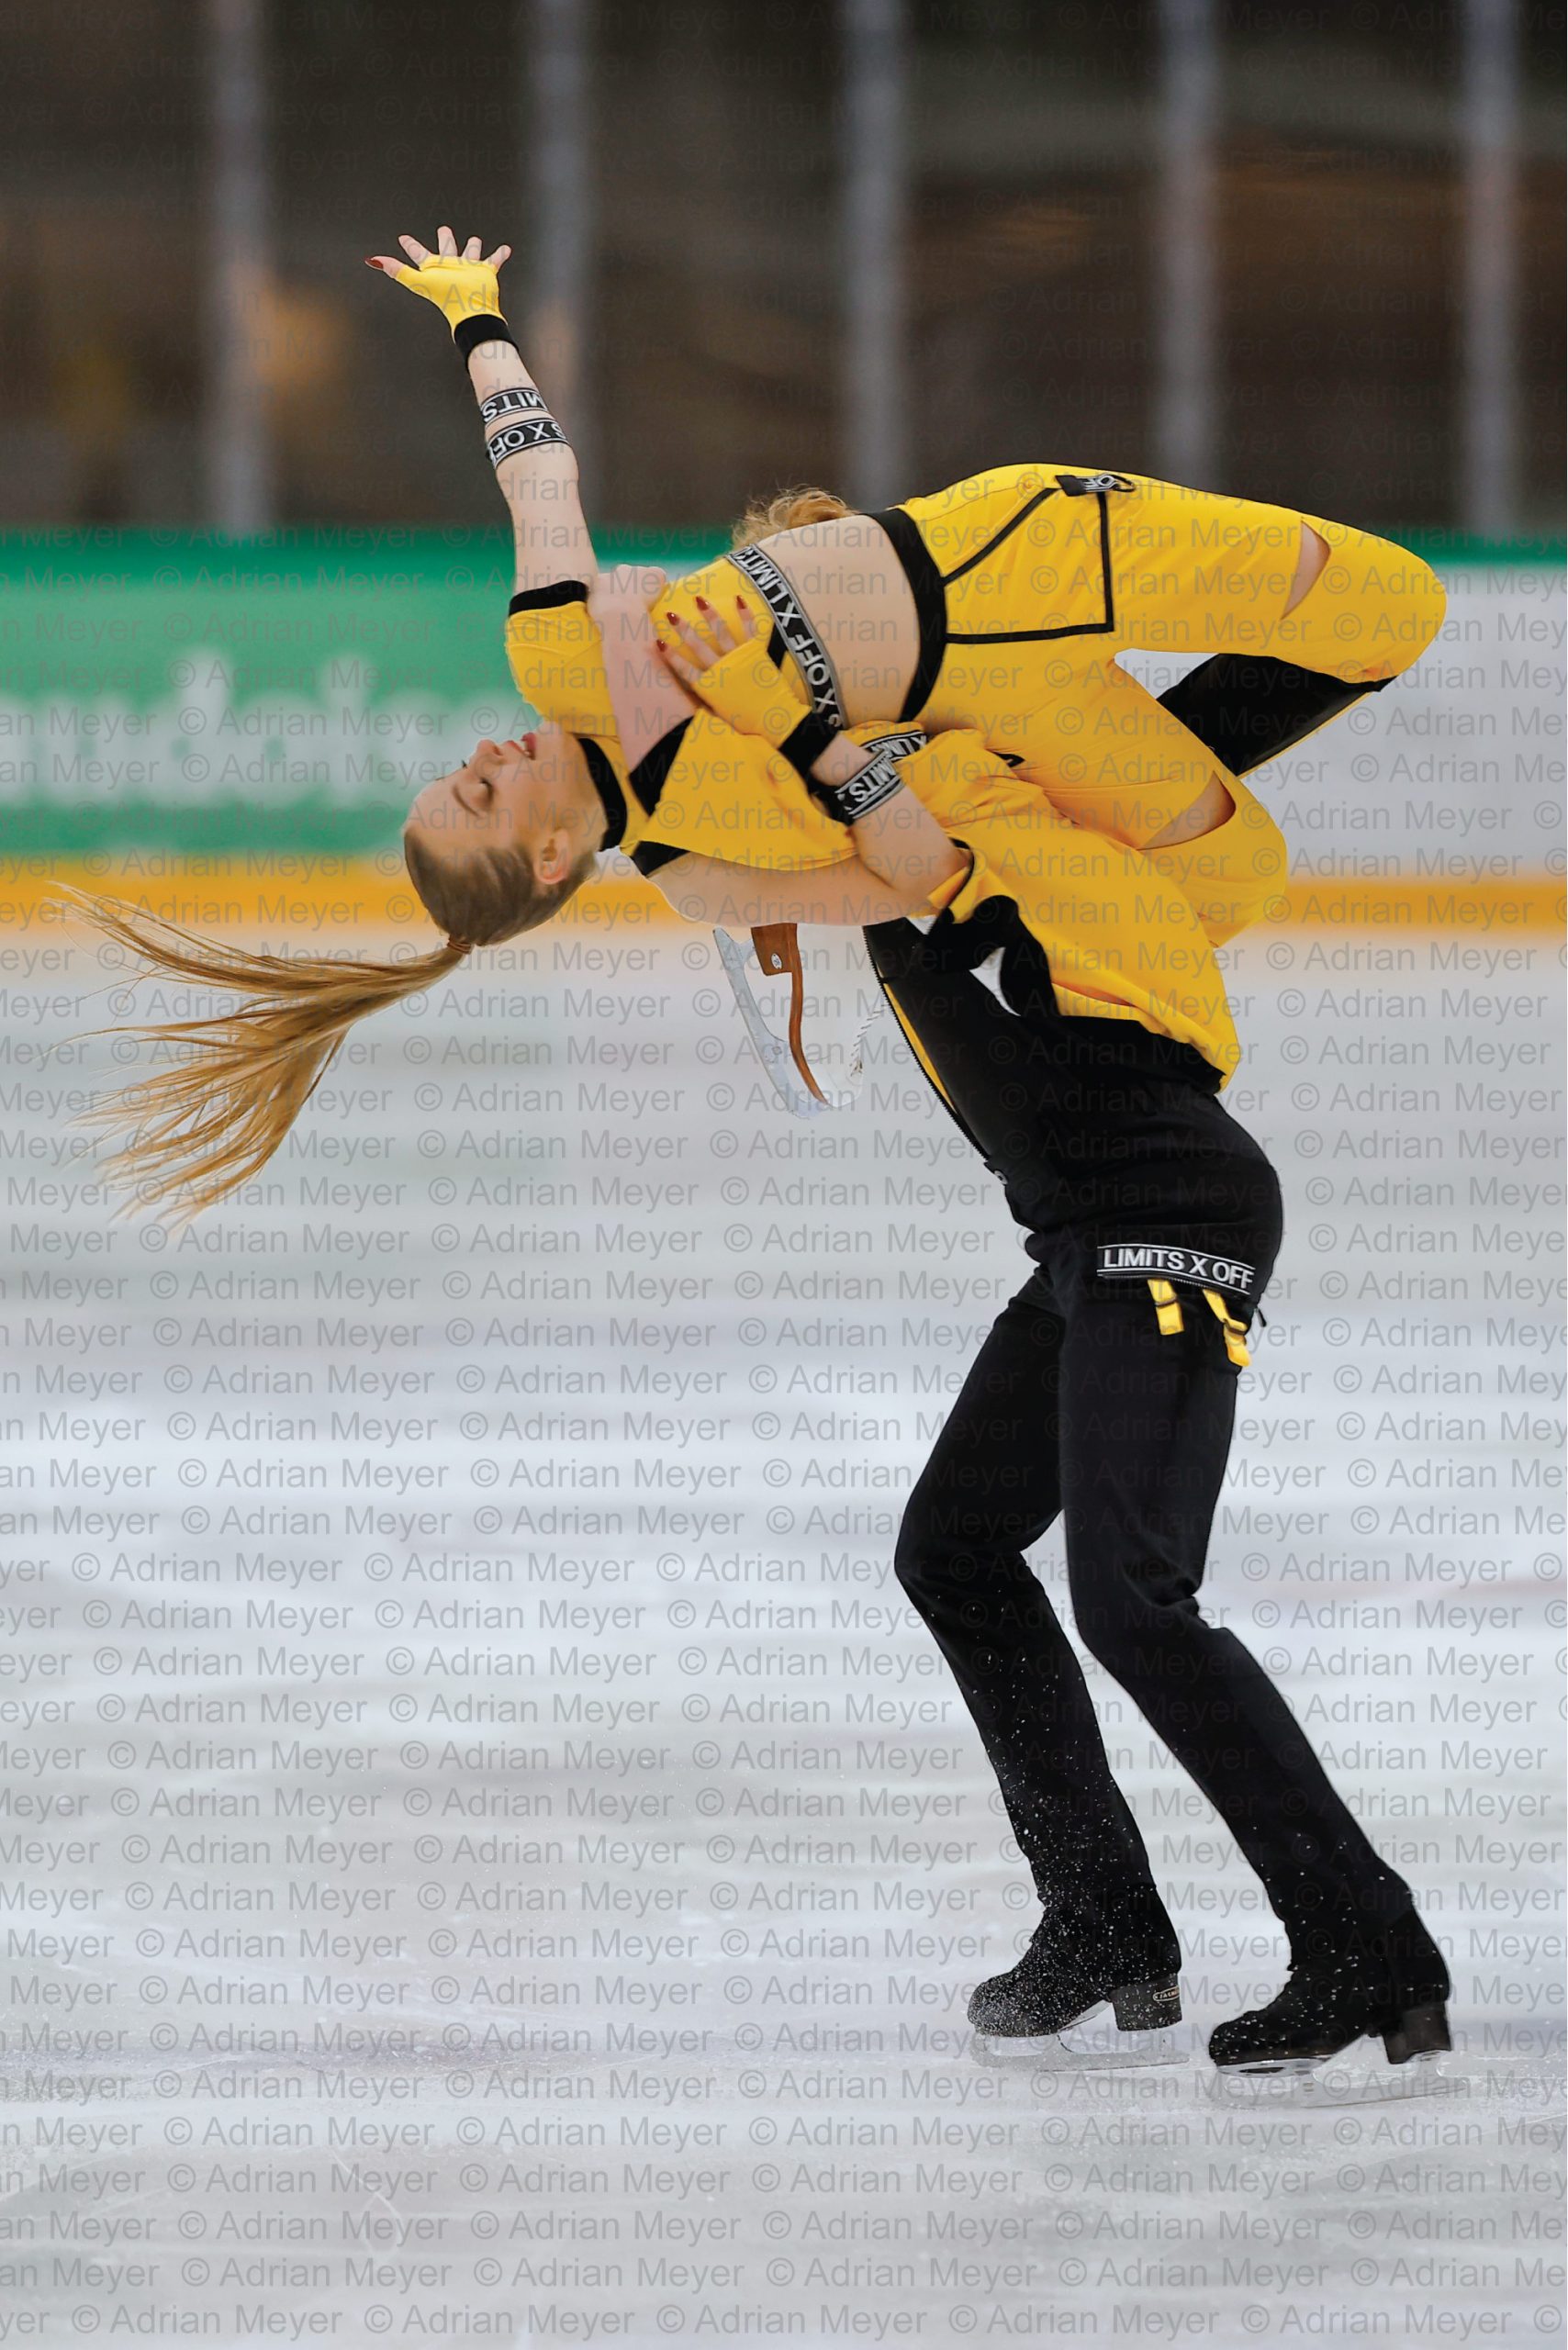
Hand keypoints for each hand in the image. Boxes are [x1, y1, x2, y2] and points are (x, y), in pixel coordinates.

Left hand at [365, 225, 512, 330]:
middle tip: (444, 229)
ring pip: (470, 253)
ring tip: (475, 239)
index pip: (418, 253)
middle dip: (445, 239)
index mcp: (434, 268)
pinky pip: (494, 260)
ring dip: (473, 246)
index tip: (403, 238)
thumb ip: (397, 270)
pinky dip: (500, 254)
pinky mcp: (485, 272)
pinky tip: (506, 248)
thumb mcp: (419, 280)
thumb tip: (372, 260)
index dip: (410, 245)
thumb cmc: (446, 296)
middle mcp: (451, 267)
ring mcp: (468, 269)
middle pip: (446, 249)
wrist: (472, 308)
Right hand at [656, 597, 814, 753]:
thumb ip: (705, 701)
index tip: (657, 642)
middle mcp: (720, 669)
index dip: (670, 656)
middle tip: (671, 615)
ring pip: (720, 632)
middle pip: (697, 646)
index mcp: (708, 686)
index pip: (684, 669)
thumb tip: (692, 698)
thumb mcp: (719, 715)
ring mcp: (738, 658)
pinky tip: (738, 598)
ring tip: (699, 599)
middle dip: (683, 629)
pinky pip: (750, 628)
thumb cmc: (745, 721)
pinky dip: (745, 613)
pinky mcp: (756, 652)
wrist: (773, 717)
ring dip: (708, 614)